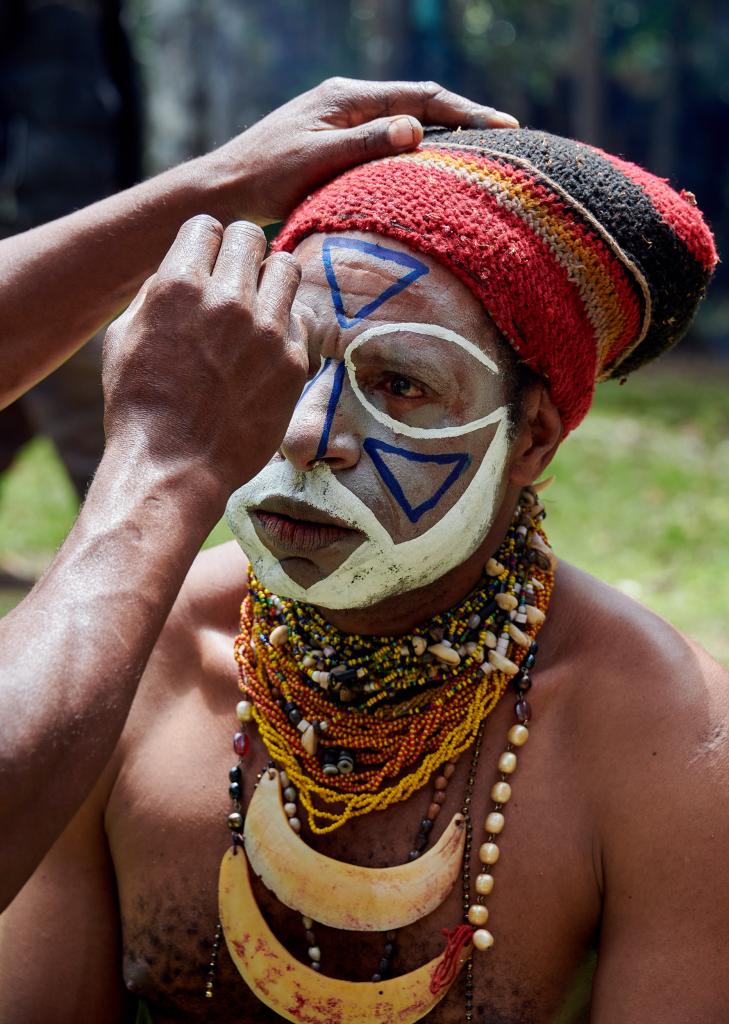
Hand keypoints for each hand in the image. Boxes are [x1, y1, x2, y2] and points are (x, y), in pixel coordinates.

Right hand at [103, 215, 306, 502]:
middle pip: (252, 237)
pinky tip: (268, 347)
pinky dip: (286, 325)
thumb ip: (158, 292)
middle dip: (241, 253)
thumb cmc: (139, 404)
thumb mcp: (124, 336)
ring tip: (259, 305)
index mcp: (179, 285)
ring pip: (286, 268)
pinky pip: (301, 318)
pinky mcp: (294, 362)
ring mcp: (268, 331)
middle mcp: (228, 299)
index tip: (205, 265)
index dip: (205, 244)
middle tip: (235, 280)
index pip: (207, 226)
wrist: (174, 466)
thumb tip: (184, 266)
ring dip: (271, 280)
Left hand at [209, 77, 518, 223]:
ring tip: (480, 155)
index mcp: (347, 97)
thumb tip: (414, 130)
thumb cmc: (266, 176)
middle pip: (420, 103)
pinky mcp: (337, 143)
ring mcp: (343, 121)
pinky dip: (417, 152)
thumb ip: (366, 145)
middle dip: (464, 119)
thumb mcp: (318, 161)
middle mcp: (348, 101)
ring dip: (442, 136)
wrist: (225, 188)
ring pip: (406, 123)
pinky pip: (389, 142)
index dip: (466, 112)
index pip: (421, 96)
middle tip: (505, 140)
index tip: (505, 127)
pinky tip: (433, 171)